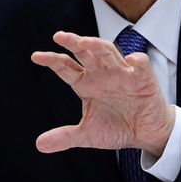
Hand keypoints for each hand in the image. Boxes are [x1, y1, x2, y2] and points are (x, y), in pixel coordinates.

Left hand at [32, 31, 174, 156]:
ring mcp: (122, 74)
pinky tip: (132, 60)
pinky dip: (138, 62)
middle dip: (73, 43)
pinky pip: (141, 66)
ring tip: (86, 42)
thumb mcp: (87, 134)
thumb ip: (64, 137)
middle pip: (85, 52)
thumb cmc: (117, 127)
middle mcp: (101, 74)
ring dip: (98, 46)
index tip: (36, 57)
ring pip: (109, 53)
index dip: (51, 60)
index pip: (65, 67)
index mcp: (86, 84)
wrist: (145, 134)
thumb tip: (39, 145)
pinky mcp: (144, 80)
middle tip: (59, 36)